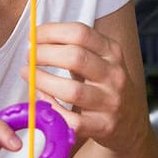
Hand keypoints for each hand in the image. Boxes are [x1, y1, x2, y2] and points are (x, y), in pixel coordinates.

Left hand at [21, 21, 144, 152]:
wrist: (130, 121)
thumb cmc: (103, 86)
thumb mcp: (99, 60)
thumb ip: (75, 48)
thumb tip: (36, 38)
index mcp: (112, 52)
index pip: (81, 33)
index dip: (52, 32)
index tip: (34, 35)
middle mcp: (114, 75)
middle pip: (75, 57)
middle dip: (44, 54)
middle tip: (28, 57)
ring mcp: (110, 102)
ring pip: (71, 91)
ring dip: (42, 81)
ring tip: (28, 74)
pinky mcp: (103, 126)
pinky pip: (71, 120)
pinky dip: (52, 109)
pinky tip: (42, 101)